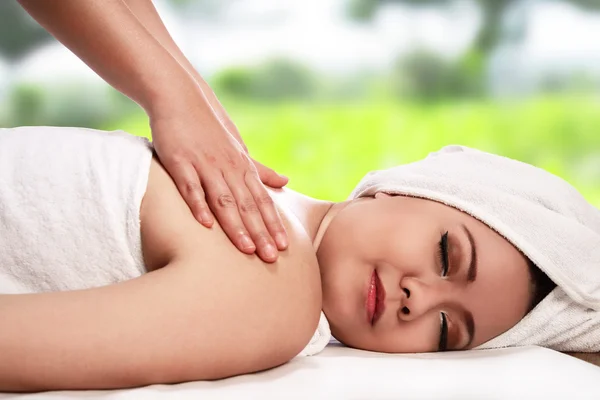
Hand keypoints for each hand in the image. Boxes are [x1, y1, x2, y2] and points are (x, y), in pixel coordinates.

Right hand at [150, 92, 288, 262]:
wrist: (181, 97)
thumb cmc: (211, 127)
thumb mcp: (239, 148)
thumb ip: (260, 169)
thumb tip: (286, 182)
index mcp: (242, 166)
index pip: (262, 199)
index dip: (273, 223)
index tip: (284, 246)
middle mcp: (228, 167)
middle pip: (247, 205)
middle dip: (261, 232)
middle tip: (272, 257)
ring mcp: (204, 165)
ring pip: (223, 199)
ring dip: (236, 225)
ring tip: (247, 249)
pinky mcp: (180, 162)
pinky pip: (190, 187)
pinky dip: (198, 205)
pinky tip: (206, 226)